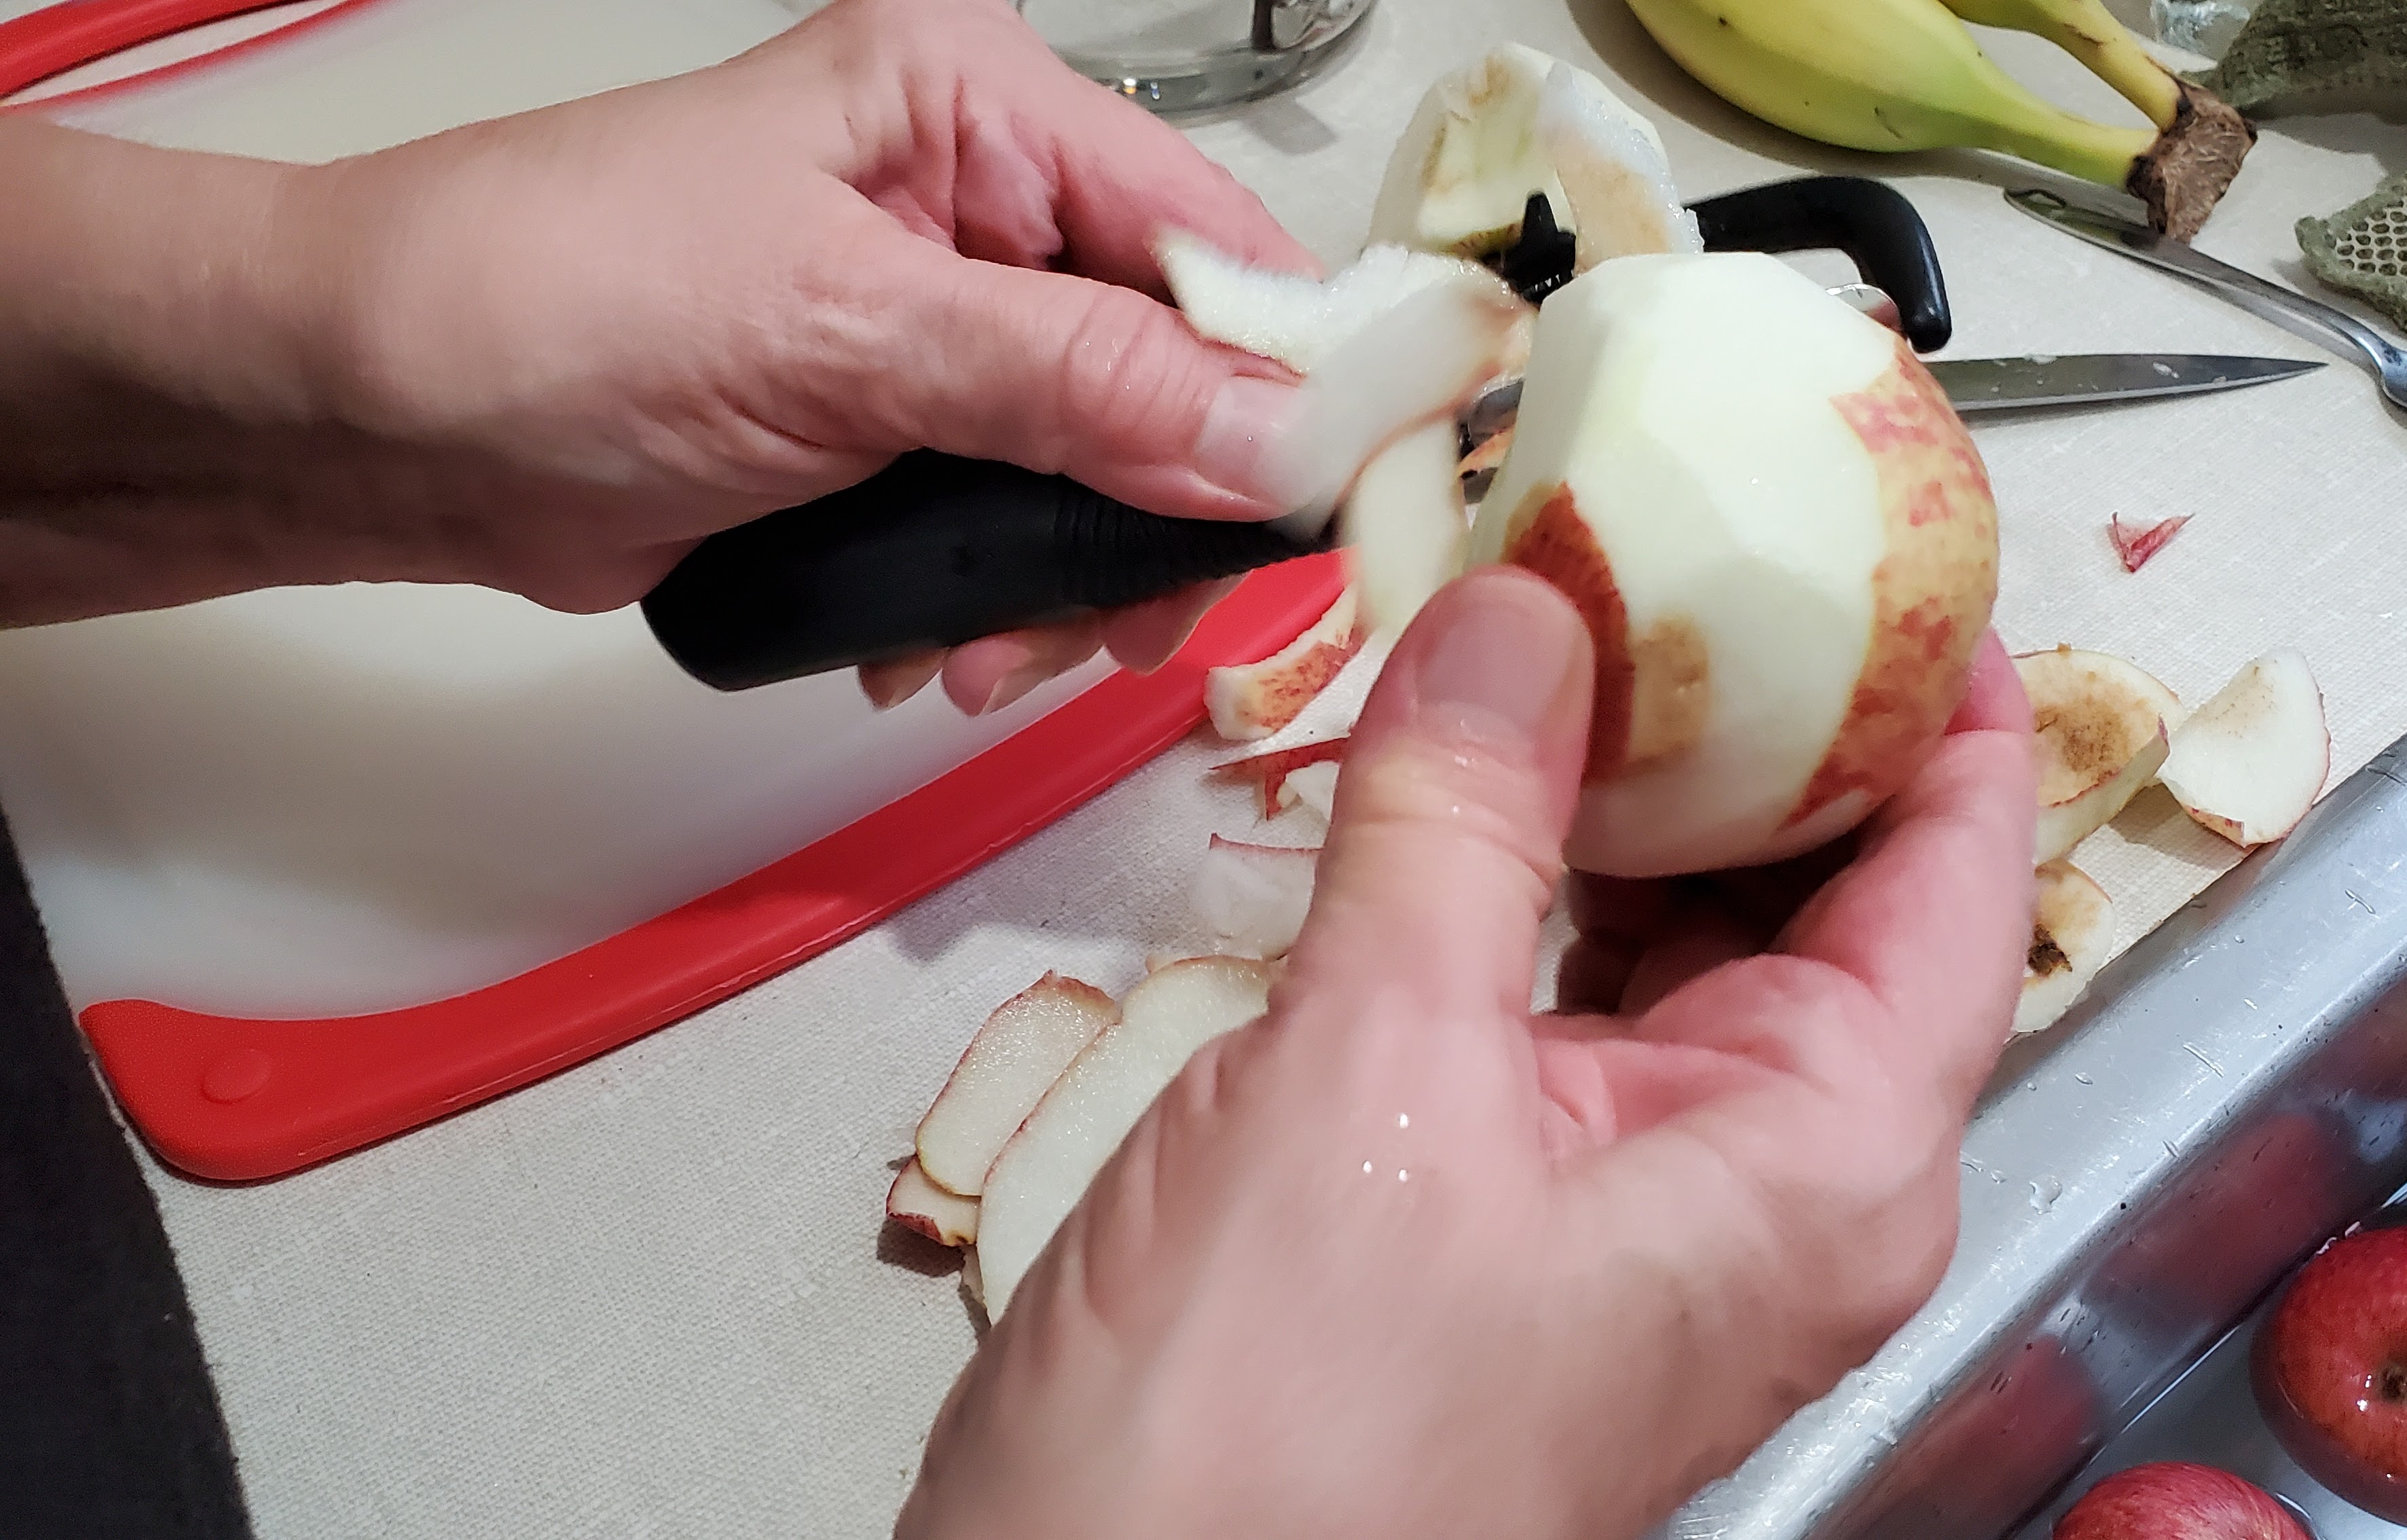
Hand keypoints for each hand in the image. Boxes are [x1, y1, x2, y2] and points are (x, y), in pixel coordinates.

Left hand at [0, 0, 1310, 712]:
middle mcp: (977, 202)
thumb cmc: (555, 304)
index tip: (1314, 506)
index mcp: (977, 107)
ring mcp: (941, 324)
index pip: (1208, 236)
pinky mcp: (899, 430)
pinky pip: (1019, 522)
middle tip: (1112, 620)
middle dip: (1156, 513)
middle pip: (1180, 369)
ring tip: (985, 655)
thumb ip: (1078, 382)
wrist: (374, 416)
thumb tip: (1274, 439)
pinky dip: (999, 603)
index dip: (1282, 376)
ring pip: (1112, 467)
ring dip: (1068, 582)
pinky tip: (931, 650)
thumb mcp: (847, 334)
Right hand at [899, 570, 2036, 1539]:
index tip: (1888, 526)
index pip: (1965, 863)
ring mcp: (1637, 1199)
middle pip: (1832, 883)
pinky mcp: (1512, 1205)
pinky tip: (1461, 766)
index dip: (1950, 681)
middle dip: (1762, 700)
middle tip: (1680, 520)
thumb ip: (1458, 822)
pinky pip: (1568, 991)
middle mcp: (1766, 1180)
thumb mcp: (1373, 1078)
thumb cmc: (1272, 1451)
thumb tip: (1528, 610)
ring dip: (1627, 774)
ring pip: (1685, 929)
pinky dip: (1528, 867)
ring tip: (1561, 604)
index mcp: (1821, 1158)